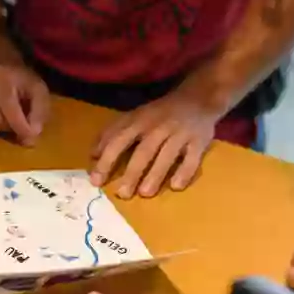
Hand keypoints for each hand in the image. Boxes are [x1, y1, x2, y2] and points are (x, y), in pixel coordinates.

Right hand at [0, 64, 49, 145]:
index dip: (19, 126)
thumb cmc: (20, 79)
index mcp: (4, 77)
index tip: (28, 139)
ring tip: (1, 119)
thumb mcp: (38, 89)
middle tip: (15, 122)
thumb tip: (32, 135)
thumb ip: (39, 111)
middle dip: (7, 126)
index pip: (9, 107)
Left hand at [89, 93, 220, 198]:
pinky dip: (185, 172)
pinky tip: (176, 186)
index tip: (96, 181)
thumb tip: (93, 155)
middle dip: (132, 173)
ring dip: (155, 175)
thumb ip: (112, 133)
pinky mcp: (200, 141)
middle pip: (144, 151)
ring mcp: (180, 134)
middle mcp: (159, 127)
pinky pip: (192, 159)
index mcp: (140, 121)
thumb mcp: (134, 116)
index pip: (119, 141)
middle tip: (122, 195)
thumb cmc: (159, 112)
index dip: (107, 161)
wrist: (197, 98)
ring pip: (167, 156)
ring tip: (145, 194)